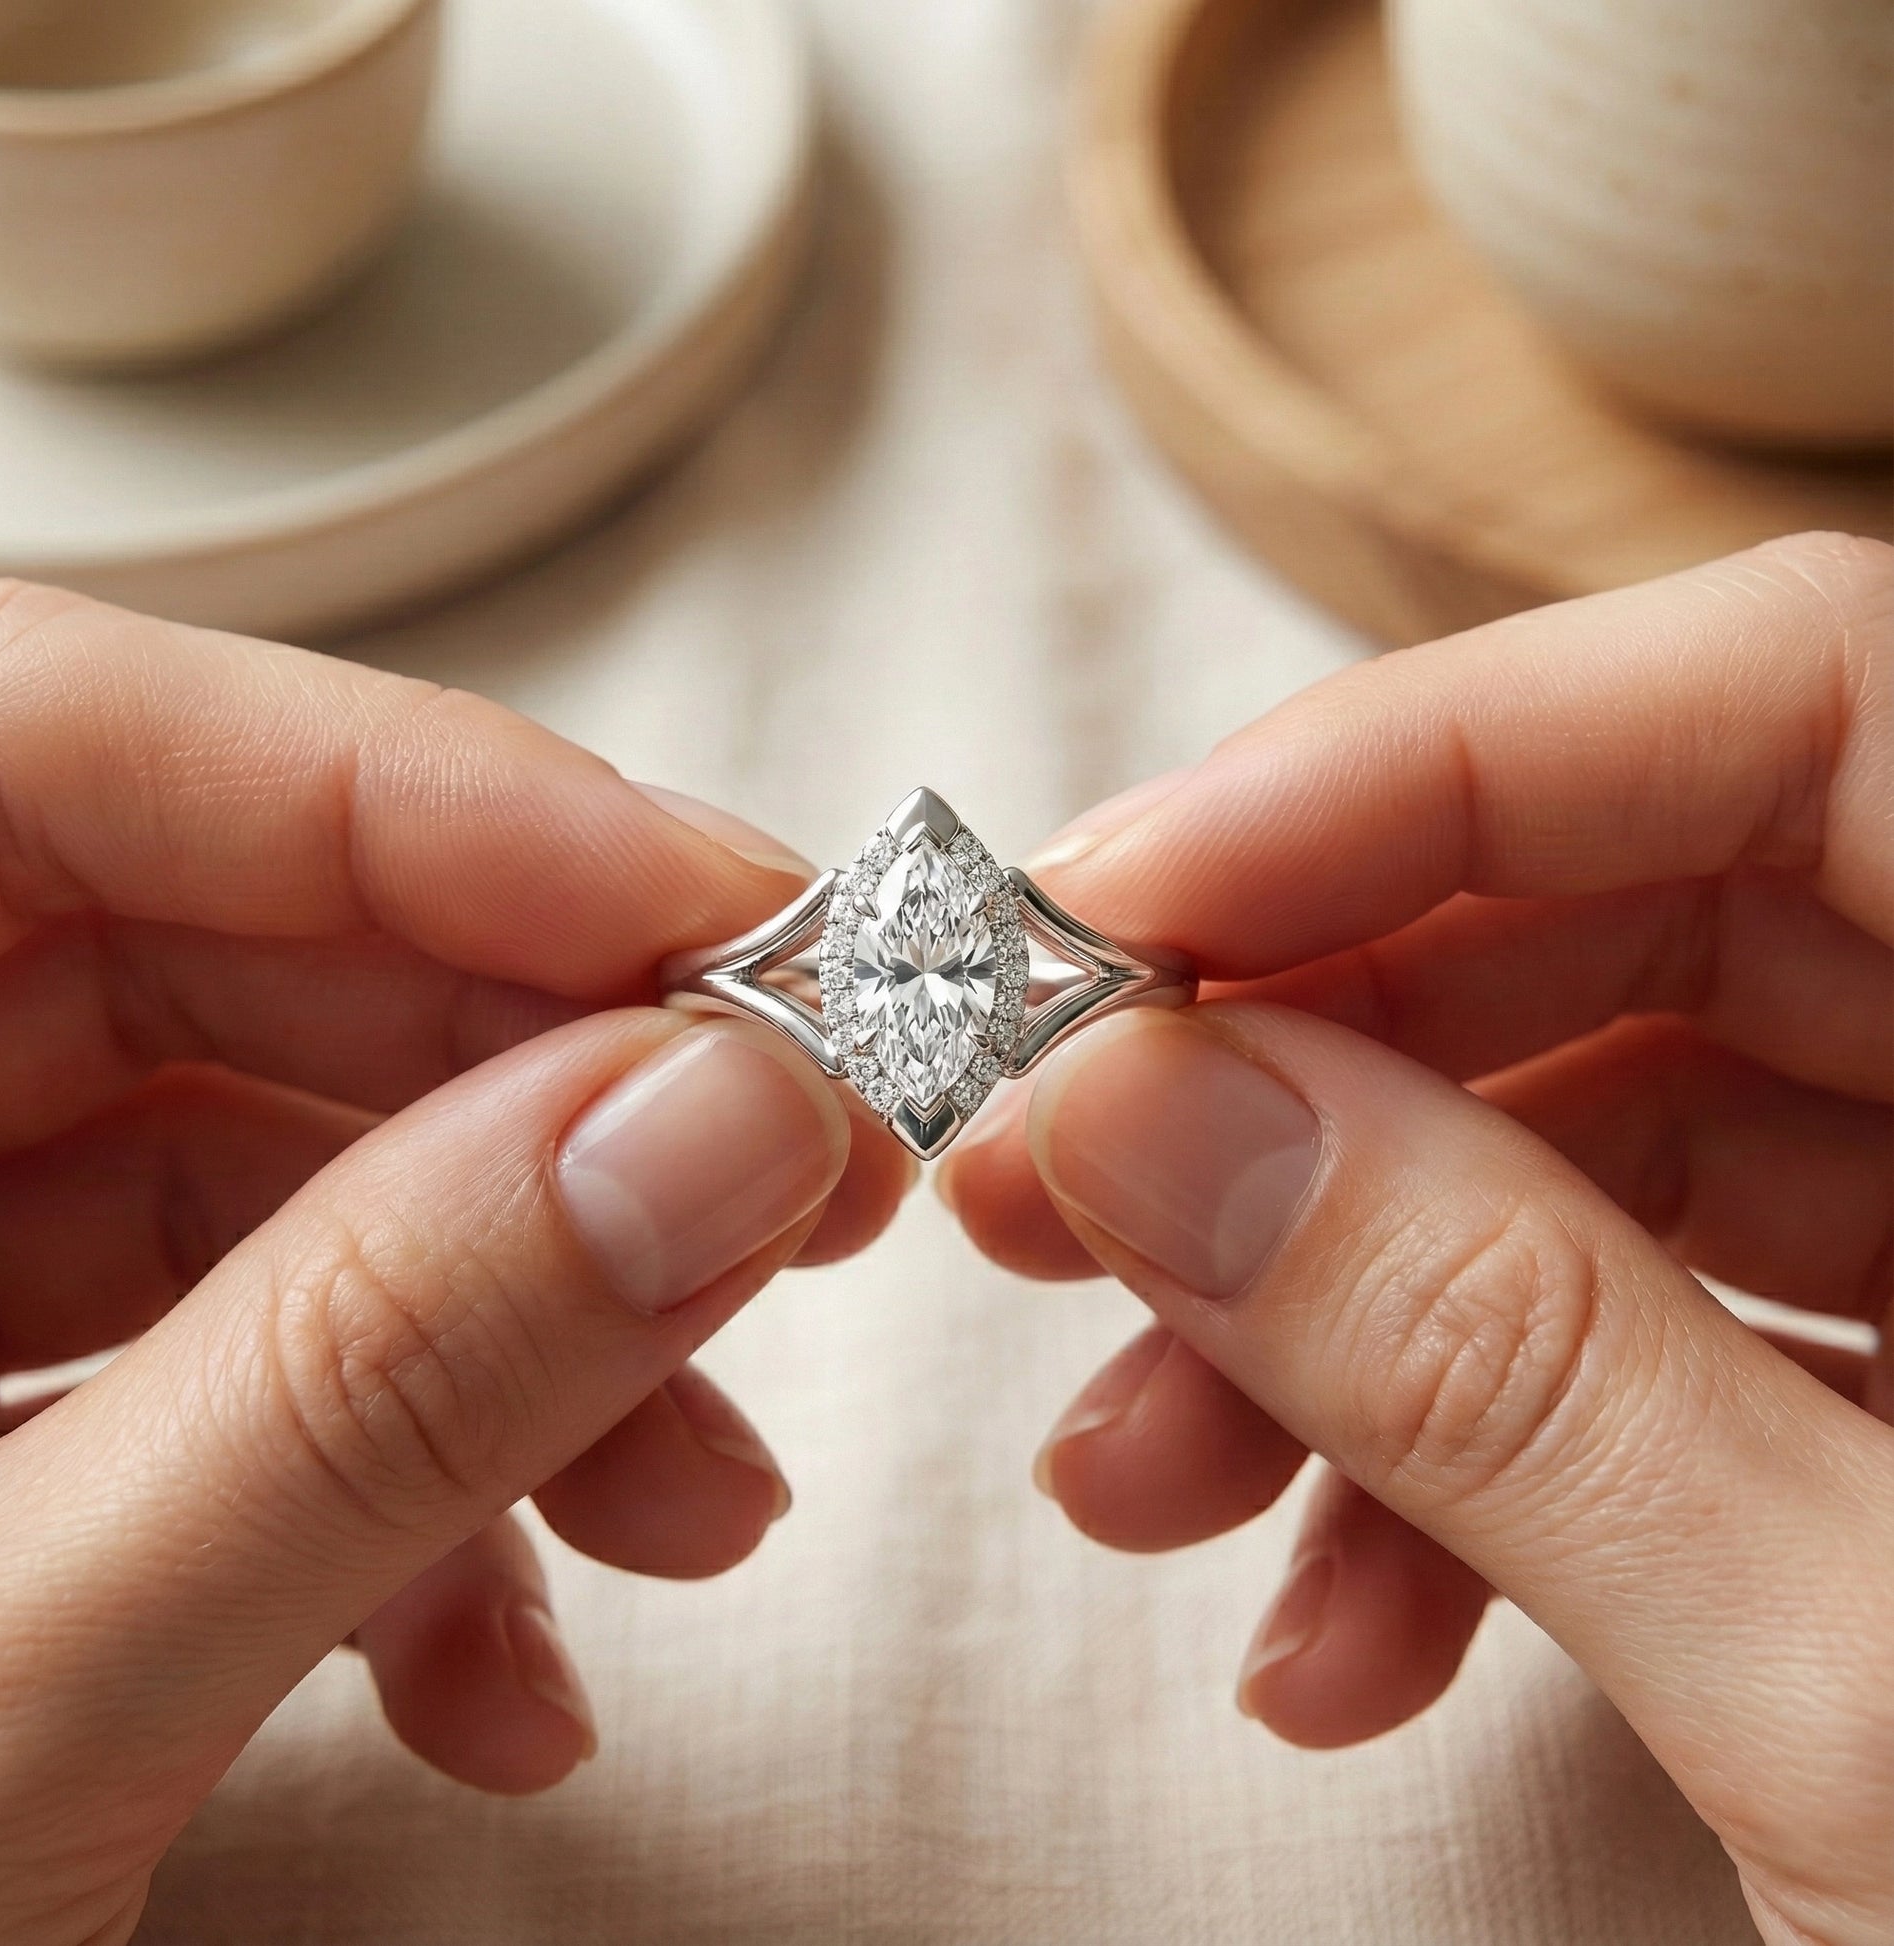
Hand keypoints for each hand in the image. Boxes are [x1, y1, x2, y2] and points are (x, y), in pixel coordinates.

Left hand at [0, 582, 912, 1945]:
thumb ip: (355, 1390)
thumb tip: (713, 1129)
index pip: (43, 747)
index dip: (413, 799)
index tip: (719, 928)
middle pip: (211, 952)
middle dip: (539, 1087)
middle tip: (785, 1184)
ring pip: (265, 1170)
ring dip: (522, 1323)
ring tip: (690, 1495)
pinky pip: (234, 1360)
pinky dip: (413, 1486)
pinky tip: (508, 1657)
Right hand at [938, 534, 1893, 1945]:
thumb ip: (1514, 1379)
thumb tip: (1145, 1118)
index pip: (1800, 698)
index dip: (1417, 763)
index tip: (1108, 915)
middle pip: (1652, 905)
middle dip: (1304, 1056)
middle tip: (1044, 1185)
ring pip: (1616, 1124)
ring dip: (1337, 1289)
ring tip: (1139, 1474)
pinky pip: (1664, 1313)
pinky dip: (1464, 1438)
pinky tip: (1336, 1617)